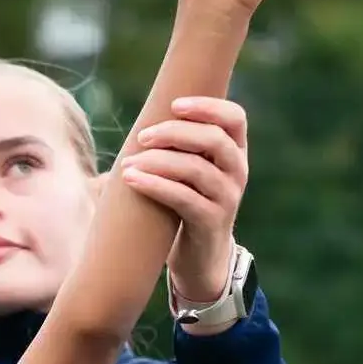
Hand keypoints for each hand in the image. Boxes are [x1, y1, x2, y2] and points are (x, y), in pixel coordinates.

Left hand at [115, 97, 248, 302]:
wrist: (200, 258)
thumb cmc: (185, 205)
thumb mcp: (186, 173)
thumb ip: (169, 150)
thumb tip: (125, 139)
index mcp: (235, 152)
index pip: (235, 118)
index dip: (208, 107)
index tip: (174, 105)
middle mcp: (237, 172)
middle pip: (214, 139)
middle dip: (174, 133)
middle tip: (142, 137)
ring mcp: (228, 198)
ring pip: (196, 169)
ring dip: (157, 161)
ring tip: (127, 164)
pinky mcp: (211, 221)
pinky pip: (183, 197)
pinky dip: (154, 185)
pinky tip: (131, 180)